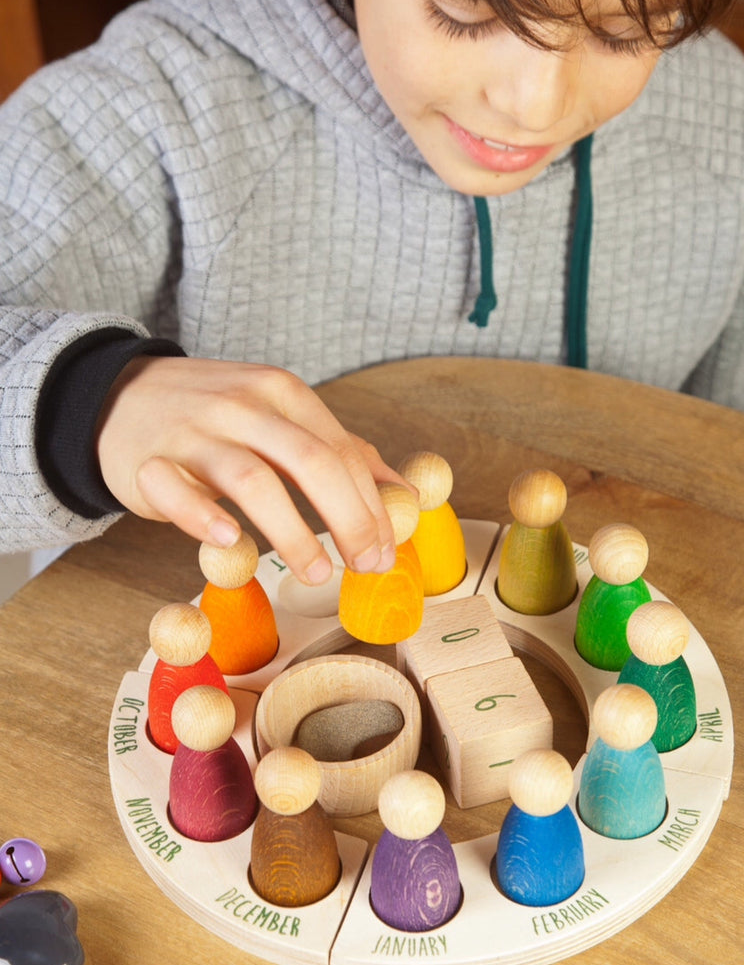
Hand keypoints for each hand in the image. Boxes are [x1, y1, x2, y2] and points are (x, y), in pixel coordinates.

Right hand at [96, 356, 406, 583]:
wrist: (120, 396)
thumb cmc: (215, 417)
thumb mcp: (279, 416)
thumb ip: (337, 450)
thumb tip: (402, 494)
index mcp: (281, 392)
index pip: (340, 450)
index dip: (371, 505)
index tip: (384, 551)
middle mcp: (242, 405)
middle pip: (309, 461)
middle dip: (348, 519)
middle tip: (364, 565)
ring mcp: (193, 432)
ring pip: (251, 479)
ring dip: (292, 531)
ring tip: (316, 572)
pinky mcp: (148, 462)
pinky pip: (177, 491)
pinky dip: (206, 519)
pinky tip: (235, 544)